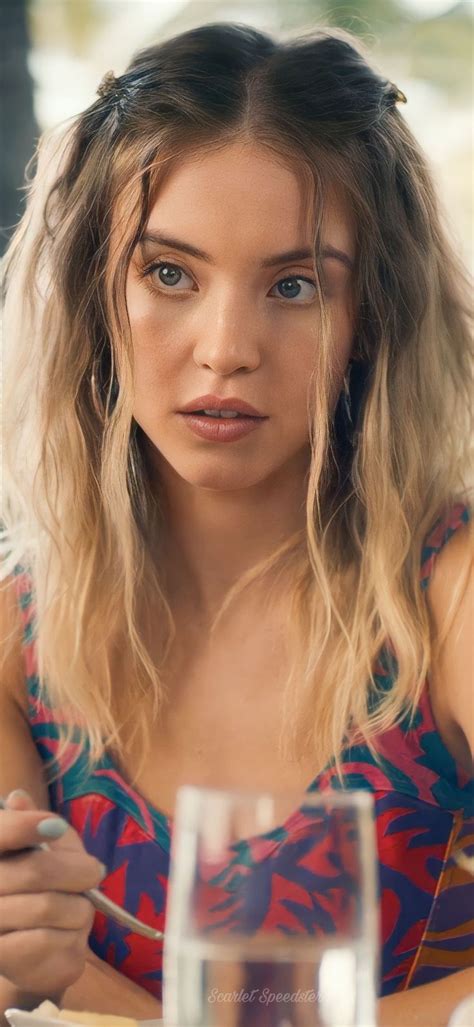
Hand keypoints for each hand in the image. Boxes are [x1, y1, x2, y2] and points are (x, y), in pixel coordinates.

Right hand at [0, 790, 104, 996]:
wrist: (38, 955)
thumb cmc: (45, 891)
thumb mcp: (48, 850)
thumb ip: (35, 824)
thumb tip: (17, 797)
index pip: (0, 833)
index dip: (24, 826)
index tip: (55, 826)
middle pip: (35, 871)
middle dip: (78, 871)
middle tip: (95, 872)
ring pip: (48, 906)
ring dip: (78, 908)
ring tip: (79, 908)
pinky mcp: (2, 958)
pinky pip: (48, 940)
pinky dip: (70, 936)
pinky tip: (67, 935)